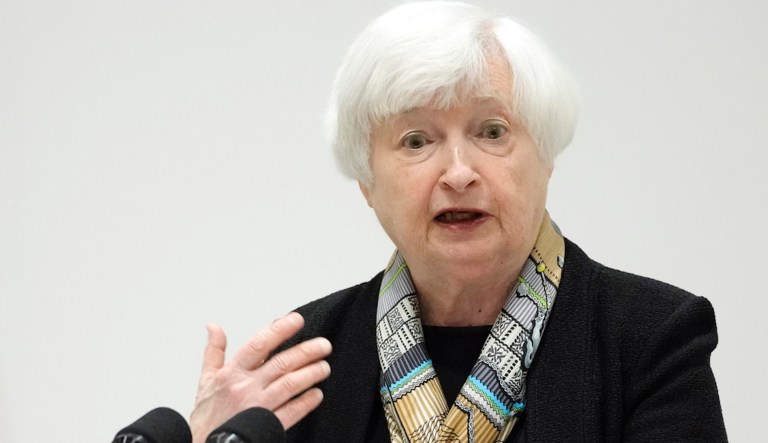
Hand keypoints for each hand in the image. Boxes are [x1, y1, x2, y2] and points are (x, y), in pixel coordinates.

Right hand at [189, 312, 331, 442]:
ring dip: (311, 374)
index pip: (259, 344)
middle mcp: (245, 388)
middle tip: (324, 345)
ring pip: (290, 385)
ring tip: (324, 366)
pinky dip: (306, 402)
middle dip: (307, 351)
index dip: (280, 330)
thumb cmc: (207, 416)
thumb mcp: (205, 379)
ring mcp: (257, 407)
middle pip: (281, 363)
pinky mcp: (265, 427)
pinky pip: (291, 412)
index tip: (297, 320)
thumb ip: (213, 351)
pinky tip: (317, 394)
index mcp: (231, 373)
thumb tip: (214, 327)